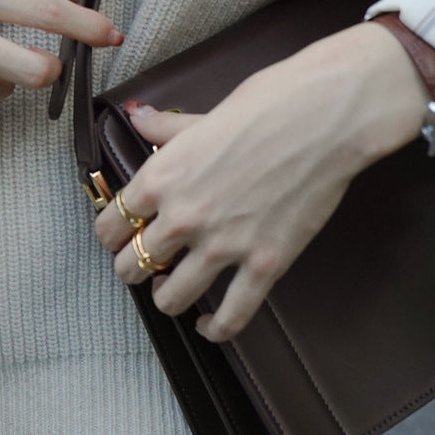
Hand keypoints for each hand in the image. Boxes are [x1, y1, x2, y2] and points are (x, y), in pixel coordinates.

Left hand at [94, 21, 429, 341]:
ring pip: (171, 298)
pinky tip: (208, 325)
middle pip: (132, 265)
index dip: (112, 235)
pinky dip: (215, 328)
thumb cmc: (267, 106)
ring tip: (172, 291)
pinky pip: (230, 317)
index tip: (120, 237)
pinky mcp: (263, 265)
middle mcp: (183, 216)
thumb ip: (166, 129)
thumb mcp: (203, 116)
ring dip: (167, 298)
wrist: (323, 119)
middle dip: (134, 268)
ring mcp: (222, 245)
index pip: (111, 224)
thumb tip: (138, 117)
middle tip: (146, 265)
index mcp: (161, 177)